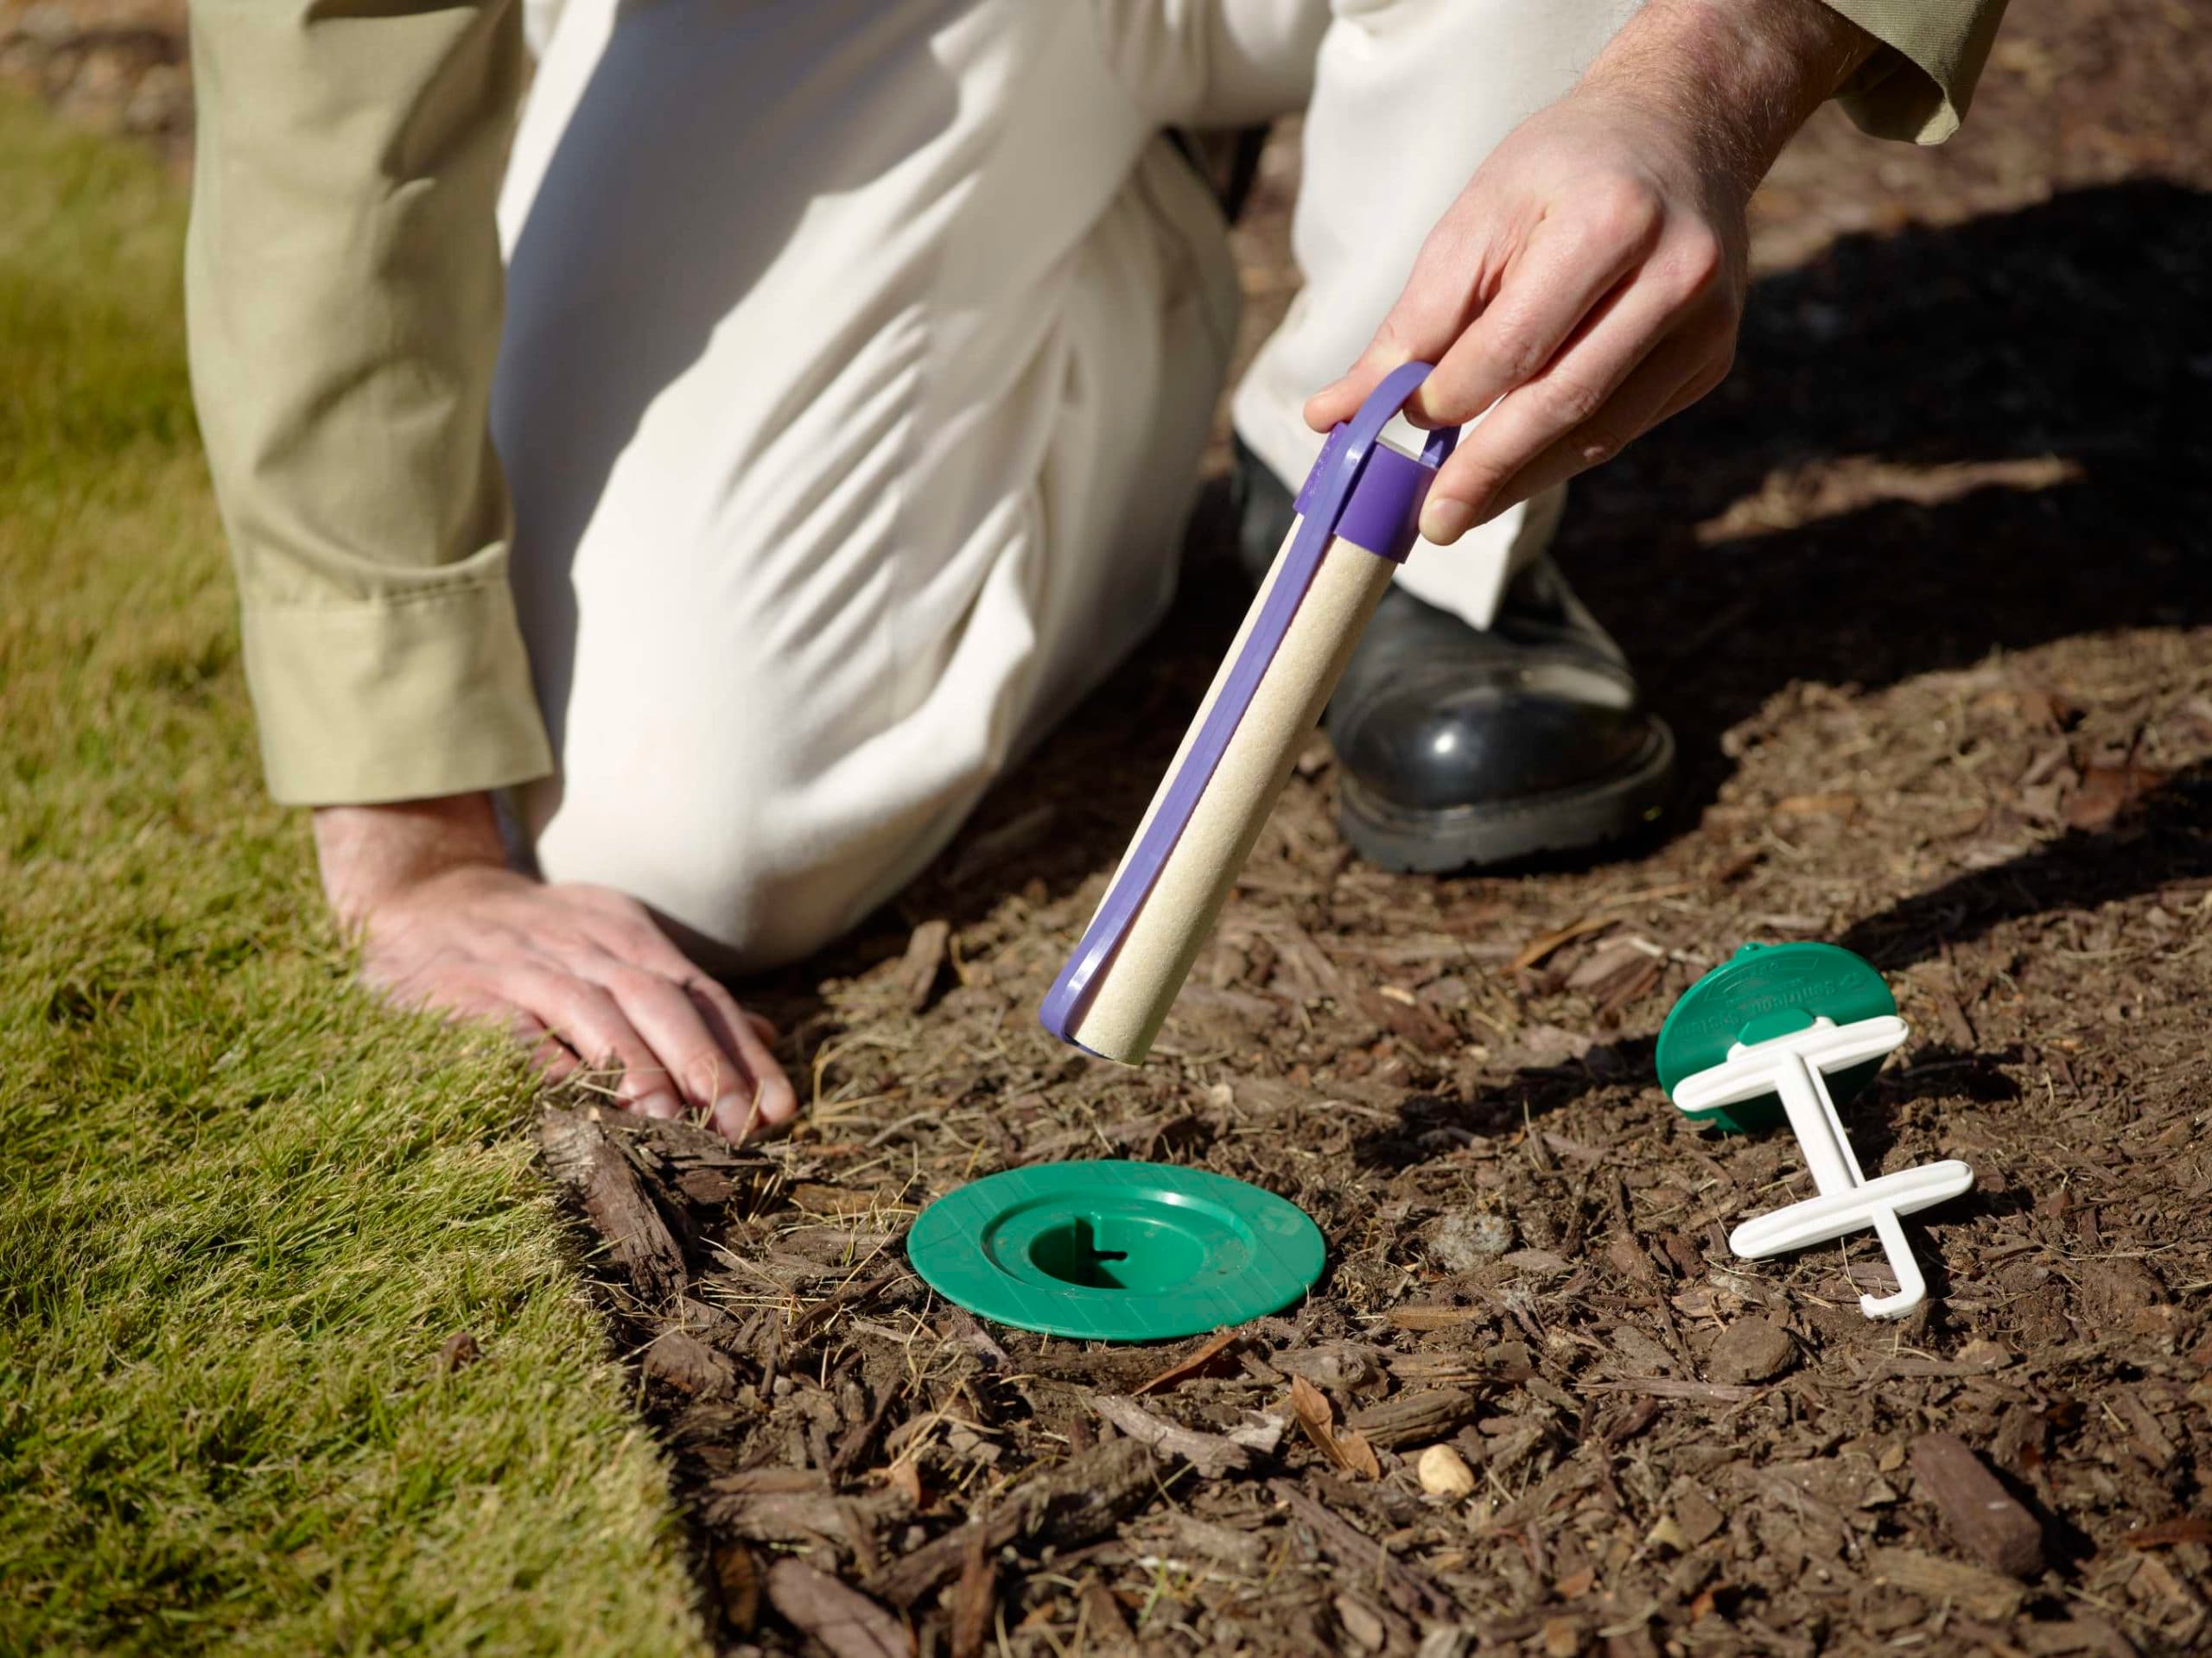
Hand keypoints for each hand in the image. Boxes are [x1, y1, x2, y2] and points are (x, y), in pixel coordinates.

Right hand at [315, 794, 797, 1139]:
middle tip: (736, 1126)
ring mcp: (523, 964)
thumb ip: (681, 995)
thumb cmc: (529, 940)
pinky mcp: (465, 990)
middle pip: (660, 1000)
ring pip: (593, 1011)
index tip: (780, 1109)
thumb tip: (764, 1036)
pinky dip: (546, 1063)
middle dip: (705, 1065)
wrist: (419, 897)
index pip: (701, 994)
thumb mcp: (611, 946)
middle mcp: (583, 944)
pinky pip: (512, 1028)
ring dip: (635, 1068)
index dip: (743, 1053)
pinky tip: (575, 1103)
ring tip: (670, 1122)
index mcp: (626, 936)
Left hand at [1308, 0, 1872, 543]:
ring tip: (1459, 510)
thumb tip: (1335, 413)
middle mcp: (1676, 276)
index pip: (1513, 345)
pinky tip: (1515, 466)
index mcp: (1610, 222)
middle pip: (1563, 402)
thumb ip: (1415, 319)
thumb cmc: (1562, 169)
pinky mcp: (1710, 357)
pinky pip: (1624, 426)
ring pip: (1599, 432)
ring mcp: (1705, 324)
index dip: (1449, 400)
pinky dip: (1562, 452)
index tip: (1395, 434)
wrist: (1683, 126)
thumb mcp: (1479, 215)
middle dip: (1487, 471)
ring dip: (1521, 479)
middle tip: (1431, 523)